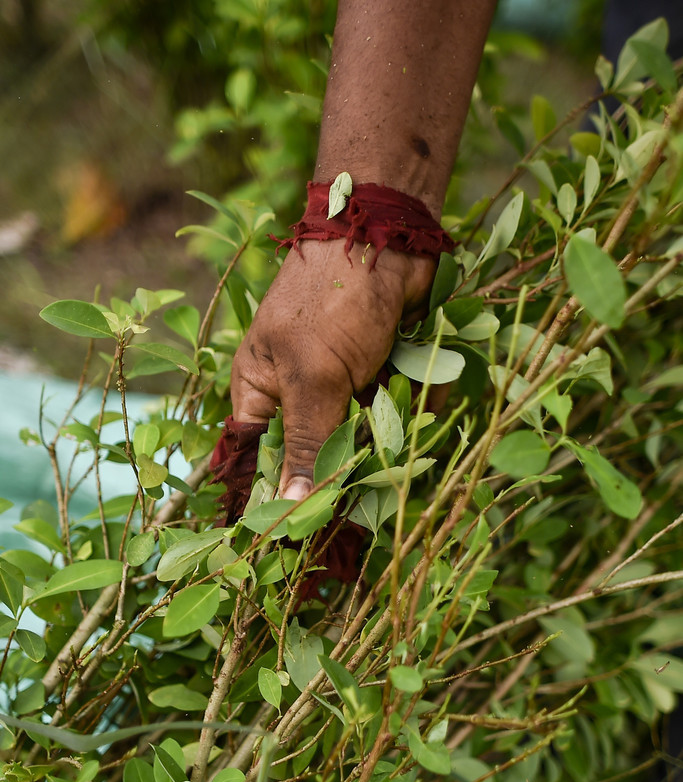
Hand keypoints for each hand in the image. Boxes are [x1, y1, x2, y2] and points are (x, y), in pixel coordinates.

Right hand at [230, 238, 435, 499]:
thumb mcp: (314, 378)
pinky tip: (426, 404)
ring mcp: (340, 384)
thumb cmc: (332, 299)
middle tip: (365, 498)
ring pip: (361, 439)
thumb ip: (307, 443)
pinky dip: (412, 410)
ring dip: (386, 440)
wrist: (389, 234)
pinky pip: (395, 413)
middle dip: (344, 471)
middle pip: (315, 457)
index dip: (276, 496)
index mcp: (260, 393)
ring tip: (400, 427)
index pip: (259, 461)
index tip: (298, 535)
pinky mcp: (380, 374)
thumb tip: (289, 508)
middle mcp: (296, 393)